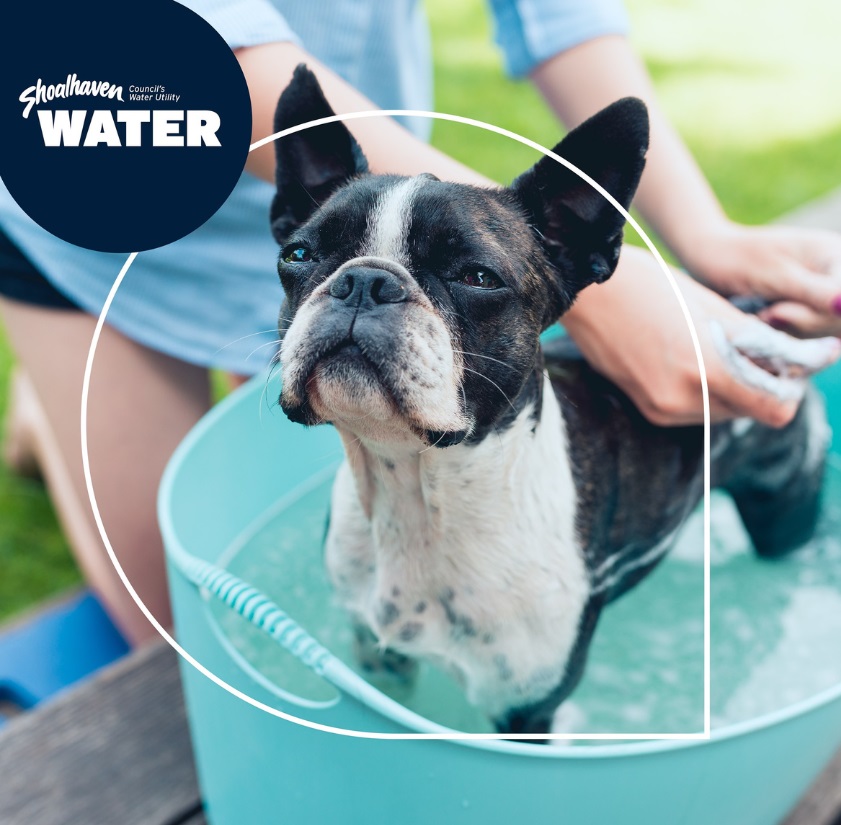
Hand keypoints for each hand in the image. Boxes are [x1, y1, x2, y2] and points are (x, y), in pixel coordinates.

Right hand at [562, 245, 840, 427]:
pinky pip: (694, 411)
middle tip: (760, 353)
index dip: (790, 389)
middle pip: (750, 412)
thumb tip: (794, 360)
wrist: (587, 295)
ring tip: (720, 352)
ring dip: (732, 389)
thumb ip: (757, 340)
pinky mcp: (648, 408)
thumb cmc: (650, 286)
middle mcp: (684, 399)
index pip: (775, 408)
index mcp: (707, 369)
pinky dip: (704, 392)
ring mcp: (663, 408)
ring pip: (723, 413)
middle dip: (762, 386)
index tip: (793, 366)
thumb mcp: (712, 307)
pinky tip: (692, 360)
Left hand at [679, 222, 840, 337]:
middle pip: (840, 324)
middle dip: (802, 325)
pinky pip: (807, 344)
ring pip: (825, 338)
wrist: (710, 261)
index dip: (820, 315)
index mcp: (839, 257)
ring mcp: (823, 303)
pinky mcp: (806, 321)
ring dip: (791, 334)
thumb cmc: (740, 259)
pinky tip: (764, 324)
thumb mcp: (776, 274)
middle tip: (767, 313)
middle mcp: (837, 282)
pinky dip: (784, 340)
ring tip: (762, 315)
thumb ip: (813, 291)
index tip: (778, 313)